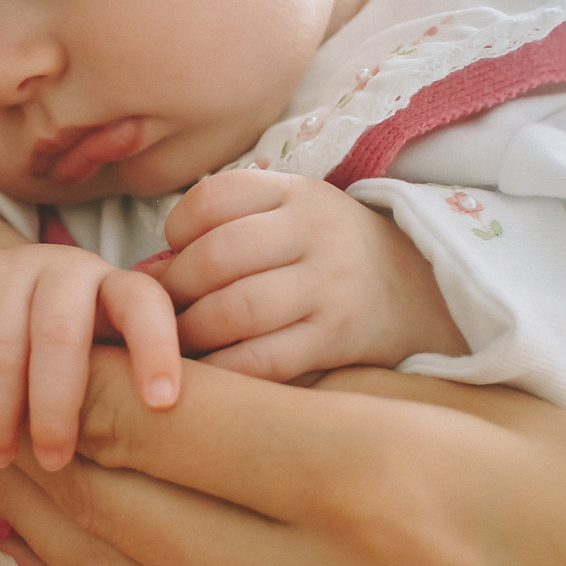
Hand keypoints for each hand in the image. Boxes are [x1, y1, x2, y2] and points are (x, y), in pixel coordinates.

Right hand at [0, 244, 179, 473]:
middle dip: (56, 407)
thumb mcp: (108, 357)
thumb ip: (123, 390)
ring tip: (1, 459)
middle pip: (60, 335)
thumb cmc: (74, 348)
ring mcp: (6, 268)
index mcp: (115, 285)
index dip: (154, 349)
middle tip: (54, 462)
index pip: (143, 304)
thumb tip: (157, 443)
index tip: (161, 404)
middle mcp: (63, 266)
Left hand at [157, 168, 465, 379]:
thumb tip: (145, 276)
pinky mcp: (337, 338)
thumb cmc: (325, 254)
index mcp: (298, 192)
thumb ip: (225, 229)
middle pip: (219, 255)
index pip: (217, 196)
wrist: (419, 290)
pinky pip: (263, 359)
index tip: (172, 252)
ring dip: (191, 331)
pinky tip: (206, 373)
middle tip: (159, 311)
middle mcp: (317, 232)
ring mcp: (330, 286)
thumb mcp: (289, 215)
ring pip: (236, 309)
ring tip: (176, 342)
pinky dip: (223, 369)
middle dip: (176, 287)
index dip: (179, 227)